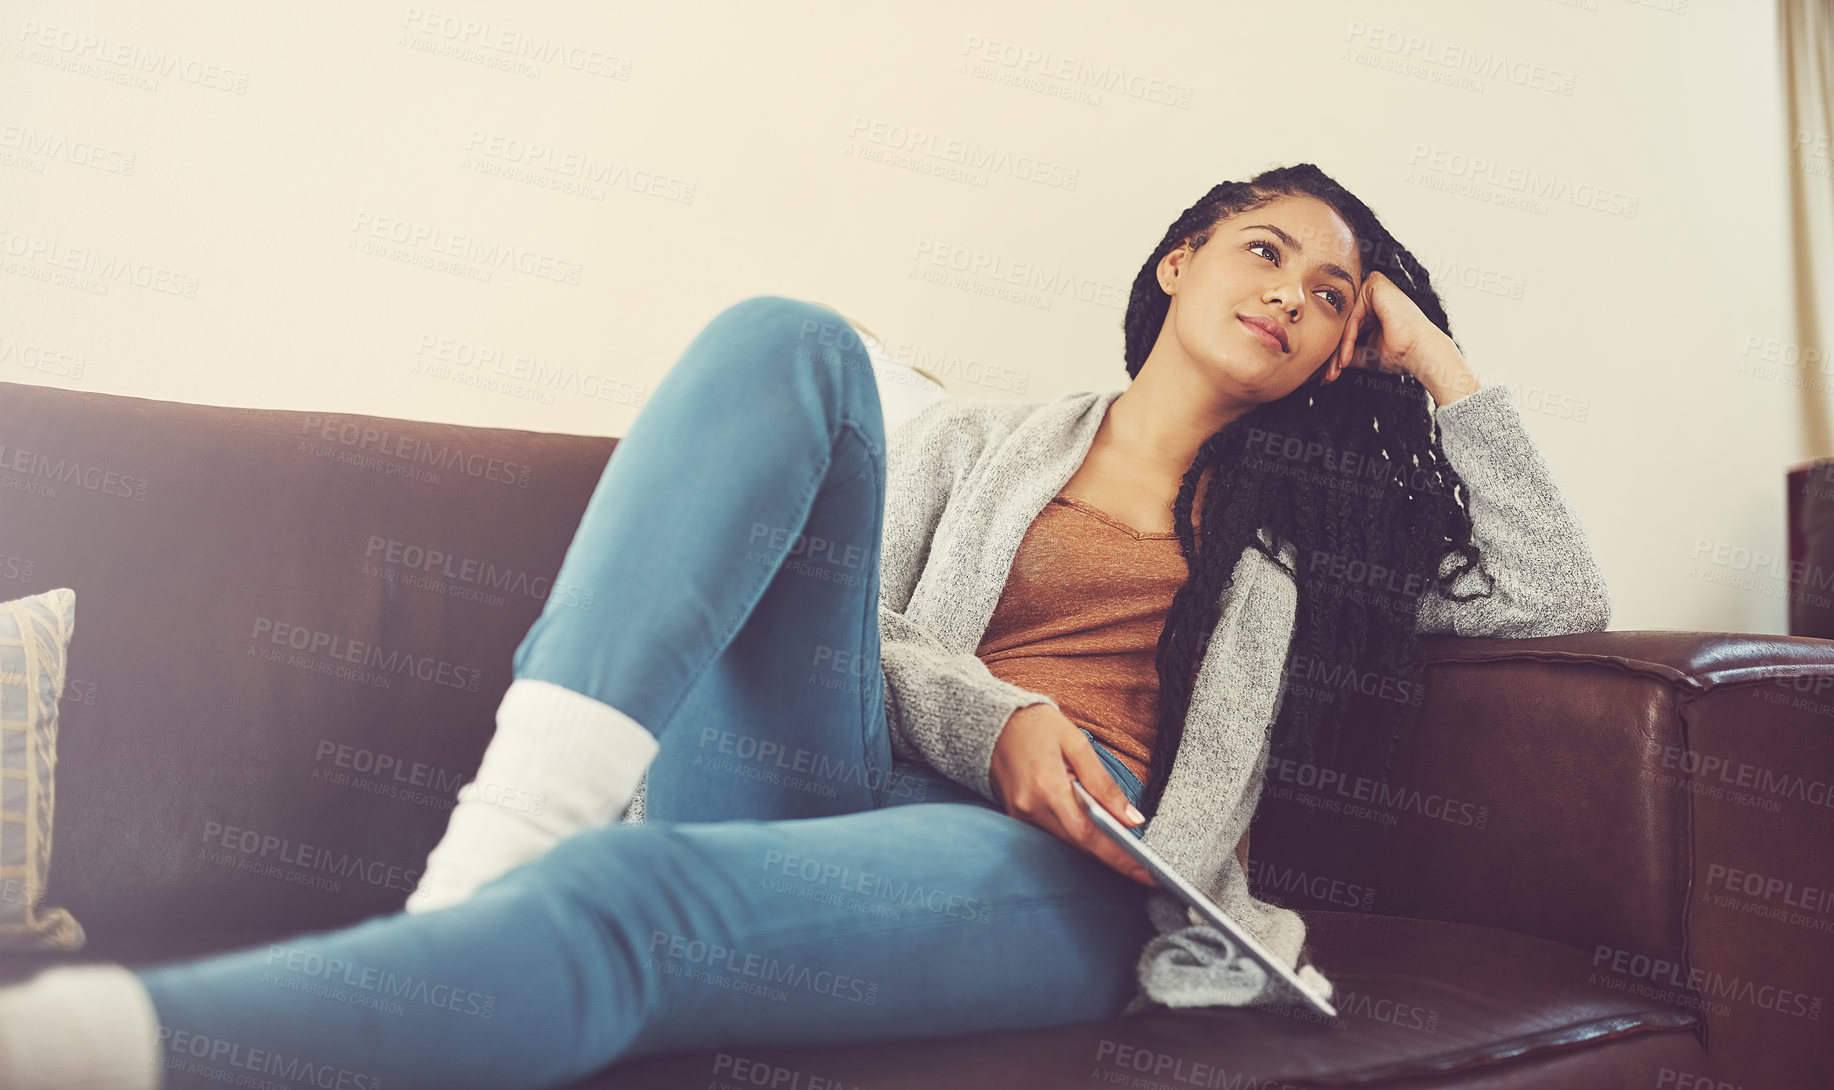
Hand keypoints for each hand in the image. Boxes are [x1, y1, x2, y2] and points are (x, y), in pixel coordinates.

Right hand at [989, 703, 1157, 886]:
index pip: (1089, 834)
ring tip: (1128, 857)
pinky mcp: (1016, 818)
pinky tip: (1097, 840)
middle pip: (1078, 846)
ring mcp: (1019, 817)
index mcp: (1048, 788)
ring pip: (1066, 845)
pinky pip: (1052, 837)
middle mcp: (1030, 809)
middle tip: (1146, 871)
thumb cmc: (1036, 726)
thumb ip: (1104, 784)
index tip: (1146, 874)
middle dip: (1114, 860)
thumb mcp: (1077, 744)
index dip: (1119, 858)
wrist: (991, 721)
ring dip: (1096, 852)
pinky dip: (1077, 840)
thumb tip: (1132, 819)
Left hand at [1324, 271, 1475, 404]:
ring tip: (1336, 369)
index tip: (1329, 374)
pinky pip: (1352, 315)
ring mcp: (1373, 287)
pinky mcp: (1375, 285)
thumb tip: (1332, 360)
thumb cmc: (1401, 352)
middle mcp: (1372, 294)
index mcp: (1373, 307)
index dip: (1337, 351)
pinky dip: (1348, 338)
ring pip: (1344, 321)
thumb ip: (1350, 350)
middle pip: (1343, 323)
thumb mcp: (1368, 353)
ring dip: (1339, 348)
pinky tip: (1346, 355)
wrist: (1420, 351)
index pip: (1346, 327)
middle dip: (1335, 352)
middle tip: (1328, 375)